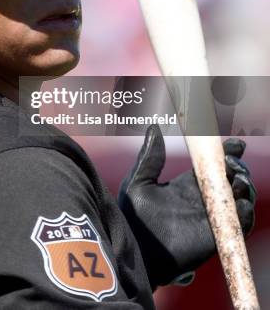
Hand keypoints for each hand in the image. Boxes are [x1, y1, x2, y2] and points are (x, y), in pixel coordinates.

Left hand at [118, 125, 255, 289]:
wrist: (133, 249)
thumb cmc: (131, 218)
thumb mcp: (138, 181)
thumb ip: (150, 157)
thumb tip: (154, 126)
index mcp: (186, 185)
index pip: (212, 166)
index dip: (226, 154)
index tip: (234, 144)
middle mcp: (201, 199)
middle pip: (229, 179)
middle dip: (237, 168)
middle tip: (232, 163)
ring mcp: (209, 218)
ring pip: (238, 199)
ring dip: (244, 187)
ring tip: (238, 180)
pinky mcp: (214, 237)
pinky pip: (237, 225)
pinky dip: (244, 213)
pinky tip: (240, 203)